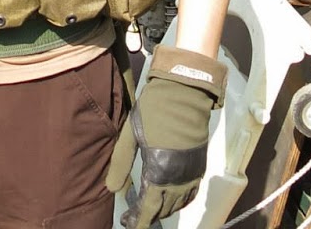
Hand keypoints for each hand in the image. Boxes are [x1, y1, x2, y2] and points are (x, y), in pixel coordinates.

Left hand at [105, 45, 223, 227]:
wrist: (184, 94)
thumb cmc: (153, 111)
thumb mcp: (130, 135)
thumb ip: (121, 163)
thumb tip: (111, 188)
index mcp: (159, 172)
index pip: (148, 208)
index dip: (137, 220)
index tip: (127, 224)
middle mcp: (178, 178)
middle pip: (163, 209)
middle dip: (147, 216)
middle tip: (132, 216)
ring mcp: (190, 173)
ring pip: (177, 204)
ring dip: (162, 210)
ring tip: (148, 209)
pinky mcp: (198, 166)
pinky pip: (190, 193)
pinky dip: (180, 201)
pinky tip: (170, 199)